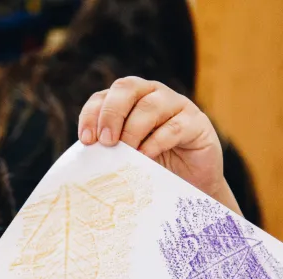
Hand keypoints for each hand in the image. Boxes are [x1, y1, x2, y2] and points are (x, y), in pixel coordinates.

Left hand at [77, 76, 240, 213]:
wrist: (191, 186)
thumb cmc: (154, 169)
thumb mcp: (126, 158)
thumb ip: (110, 151)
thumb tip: (86, 157)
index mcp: (129, 102)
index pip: (104, 96)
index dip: (92, 114)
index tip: (87, 140)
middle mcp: (152, 95)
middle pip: (127, 88)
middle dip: (111, 113)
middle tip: (107, 141)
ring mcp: (176, 105)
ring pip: (150, 105)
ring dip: (133, 129)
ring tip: (127, 152)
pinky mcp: (196, 122)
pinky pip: (174, 126)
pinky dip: (157, 141)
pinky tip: (146, 156)